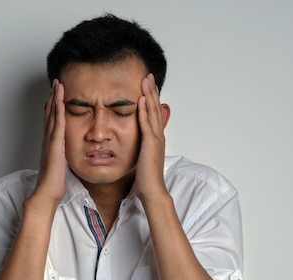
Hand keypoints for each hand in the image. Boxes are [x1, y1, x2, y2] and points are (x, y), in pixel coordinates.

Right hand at [35, 79, 66, 203]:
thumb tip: (64, 156)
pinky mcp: (55, 144)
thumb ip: (61, 157)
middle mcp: (47, 139)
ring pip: (52, 115)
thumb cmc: (53, 183)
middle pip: (49, 113)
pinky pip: (57, 124)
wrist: (46, 192)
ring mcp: (50, 141)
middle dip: (53, 97)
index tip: (56, 95)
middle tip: (56, 83)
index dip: (53, 106)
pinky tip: (60, 100)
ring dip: (55, 98)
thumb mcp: (59, 166)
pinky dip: (58, 111)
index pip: (50, 120)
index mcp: (49, 144)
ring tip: (58, 85)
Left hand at [134, 73, 169, 201]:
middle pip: (154, 108)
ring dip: (149, 95)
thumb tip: (135, 147)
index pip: (152, 114)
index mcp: (155, 139)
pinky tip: (140, 99)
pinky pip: (146, 124)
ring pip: (152, 113)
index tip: (146, 86)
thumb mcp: (141, 159)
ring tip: (145, 80)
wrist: (152, 192)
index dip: (150, 99)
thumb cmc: (145, 180)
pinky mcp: (150, 145)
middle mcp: (157, 136)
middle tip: (148, 75)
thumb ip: (139, 149)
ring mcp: (155, 140)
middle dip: (151, 91)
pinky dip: (144, 111)